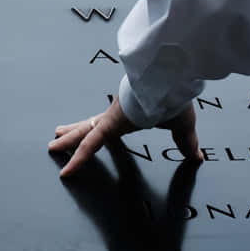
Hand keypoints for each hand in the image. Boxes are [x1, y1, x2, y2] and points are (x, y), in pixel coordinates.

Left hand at [49, 97, 198, 178]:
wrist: (173, 79)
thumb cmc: (177, 97)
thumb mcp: (182, 127)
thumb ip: (186, 142)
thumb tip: (197, 156)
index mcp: (130, 114)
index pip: (109, 125)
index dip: (98, 130)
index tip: (92, 130)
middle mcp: (116, 114)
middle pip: (90, 125)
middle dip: (74, 130)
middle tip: (58, 134)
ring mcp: (111, 118)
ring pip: (84, 132)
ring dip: (68, 139)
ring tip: (52, 145)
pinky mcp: (111, 123)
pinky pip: (90, 144)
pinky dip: (78, 158)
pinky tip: (67, 171)